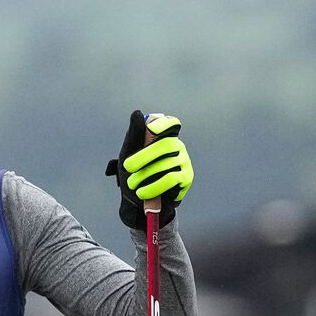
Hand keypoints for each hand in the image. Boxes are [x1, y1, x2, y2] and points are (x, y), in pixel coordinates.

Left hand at [105, 110, 193, 229]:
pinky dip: (153, 186)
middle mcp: (177, 146)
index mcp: (164, 137)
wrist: (139, 202)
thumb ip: (134, 135)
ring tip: (133, 185)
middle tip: (128, 166)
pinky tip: (142, 192)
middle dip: (143, 156)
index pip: (172, 124)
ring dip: (144, 176)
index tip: (151, 129)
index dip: (164, 124)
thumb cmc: (134, 173)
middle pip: (165, 145)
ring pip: (165, 164)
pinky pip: (170, 178)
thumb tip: (137, 113)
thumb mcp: (128, 154)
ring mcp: (184, 161)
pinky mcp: (187, 177)